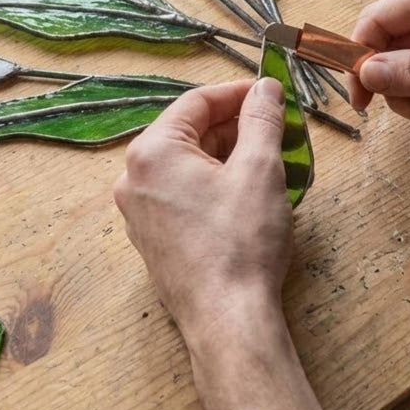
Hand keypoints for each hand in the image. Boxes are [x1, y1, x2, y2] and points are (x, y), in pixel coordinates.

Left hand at [114, 79, 335, 409]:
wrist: (227, 321)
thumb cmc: (240, 243)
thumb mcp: (259, 169)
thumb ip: (261, 119)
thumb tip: (265, 87)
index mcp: (152, 151)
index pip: (196, 103)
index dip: (237, 94)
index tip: (269, 93)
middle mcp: (134, 177)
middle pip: (189, 133)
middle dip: (234, 127)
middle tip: (276, 128)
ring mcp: (139, 211)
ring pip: (186, 164)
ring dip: (226, 156)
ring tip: (268, 161)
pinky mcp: (153, 238)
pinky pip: (182, 194)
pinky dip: (212, 184)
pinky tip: (246, 194)